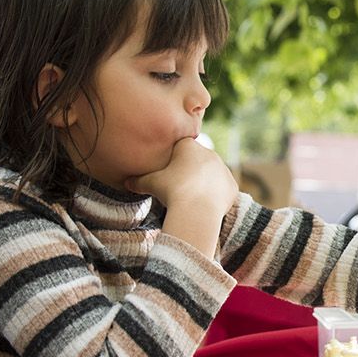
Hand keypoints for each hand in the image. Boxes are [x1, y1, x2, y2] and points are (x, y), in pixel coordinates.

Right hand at [128, 138, 237, 256]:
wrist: (196, 210)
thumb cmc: (171, 191)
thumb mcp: (150, 184)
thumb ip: (138, 181)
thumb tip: (125, 183)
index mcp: (189, 146)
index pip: (181, 148)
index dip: (174, 159)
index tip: (169, 171)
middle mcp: (210, 153)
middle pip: (198, 160)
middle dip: (190, 170)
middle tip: (180, 186)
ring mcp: (223, 169)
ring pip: (212, 174)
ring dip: (204, 183)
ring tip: (192, 197)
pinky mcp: (232, 186)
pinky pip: (223, 189)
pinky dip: (216, 196)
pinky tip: (205, 205)